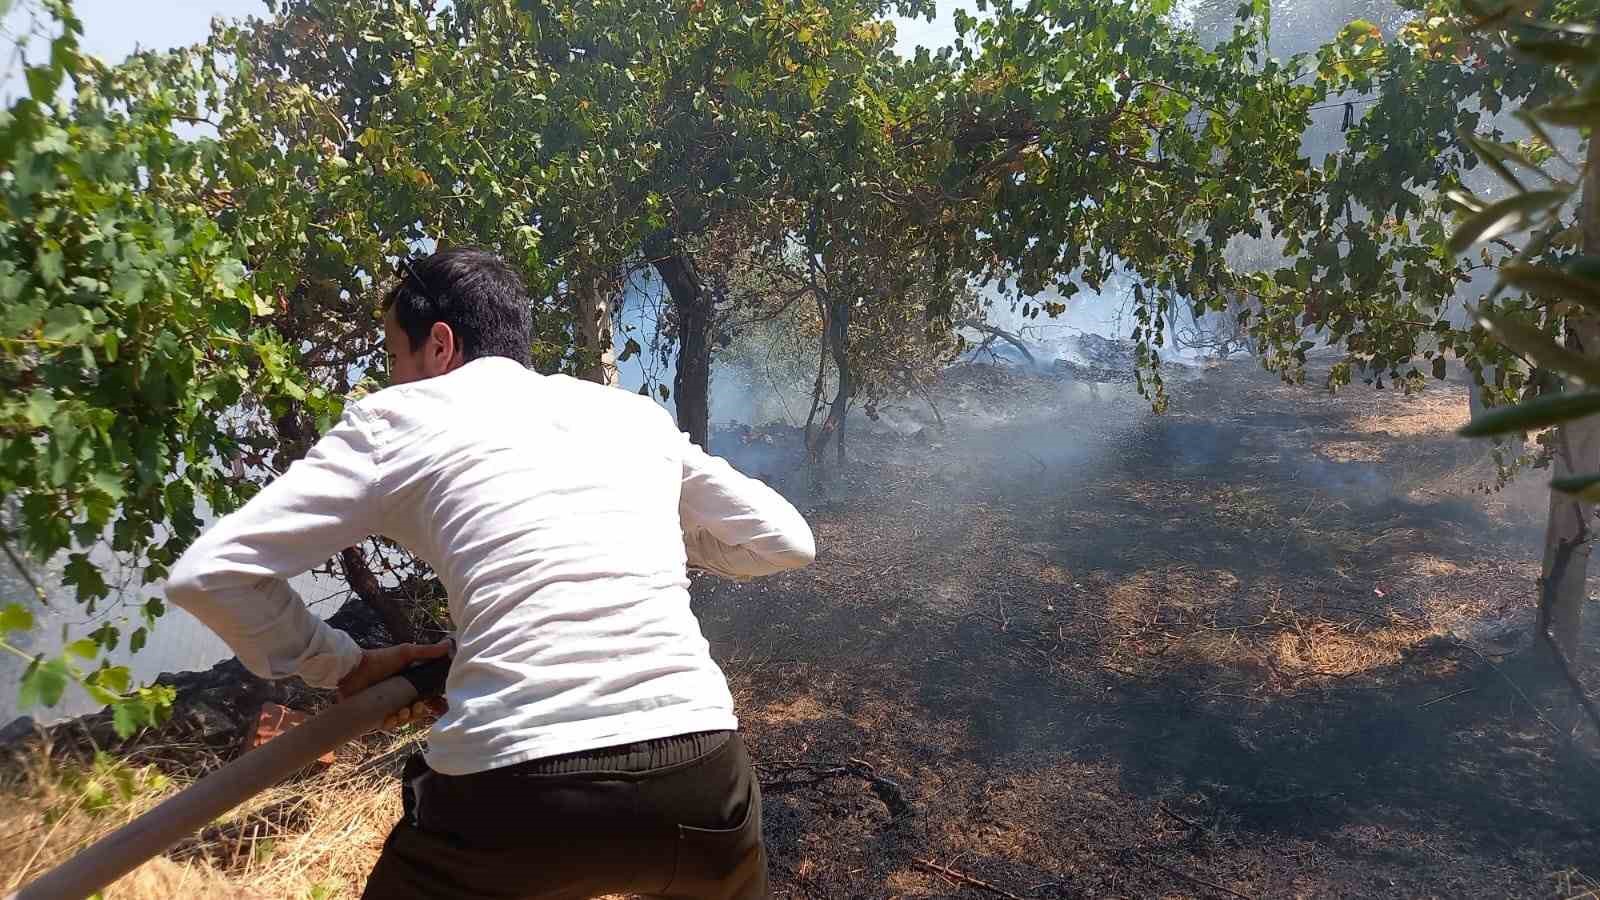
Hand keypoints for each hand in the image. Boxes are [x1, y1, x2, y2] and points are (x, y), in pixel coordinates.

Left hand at [337, 640, 452, 729]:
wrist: (353, 669)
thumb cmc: (379, 659)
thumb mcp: (406, 653)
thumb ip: (427, 652)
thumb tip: (449, 645)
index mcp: (410, 683)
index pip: (428, 696)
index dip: (436, 702)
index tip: (442, 705)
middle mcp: (401, 695)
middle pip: (418, 710)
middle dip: (420, 711)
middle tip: (418, 706)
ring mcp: (388, 706)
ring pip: (404, 719)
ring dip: (407, 717)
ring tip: (403, 712)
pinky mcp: (375, 715)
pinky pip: (388, 725)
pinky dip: (392, 723)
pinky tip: (391, 717)